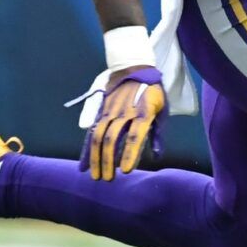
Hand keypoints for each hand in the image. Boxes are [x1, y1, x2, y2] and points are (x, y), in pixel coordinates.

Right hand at [80, 66, 165, 180]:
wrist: (134, 67)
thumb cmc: (152, 91)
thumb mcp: (161, 109)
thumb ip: (157, 133)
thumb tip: (155, 155)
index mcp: (142, 112)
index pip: (134, 137)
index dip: (129, 154)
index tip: (125, 171)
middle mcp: (123, 112)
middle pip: (112, 139)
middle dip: (108, 161)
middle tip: (107, 179)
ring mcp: (110, 111)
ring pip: (98, 136)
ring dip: (95, 157)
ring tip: (95, 175)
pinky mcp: (102, 110)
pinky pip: (93, 131)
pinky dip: (88, 148)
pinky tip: (85, 162)